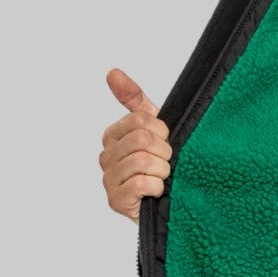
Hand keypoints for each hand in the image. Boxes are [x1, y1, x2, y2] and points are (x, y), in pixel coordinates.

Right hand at [99, 68, 170, 219]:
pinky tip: (157, 193)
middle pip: (142, 140)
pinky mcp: (115, 201)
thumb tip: (112, 72)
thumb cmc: (162, 166)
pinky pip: (141, 184)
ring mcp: (108, 180)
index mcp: (112, 136)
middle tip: (166, 164)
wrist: (172, 204)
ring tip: (162, 179)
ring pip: (143, 161)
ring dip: (162, 172)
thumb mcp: (154, 130)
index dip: (163, 132)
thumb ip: (134, 101)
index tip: (166, 144)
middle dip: (164, 153)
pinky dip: (157, 188)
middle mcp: (106, 156)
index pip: (141, 120)